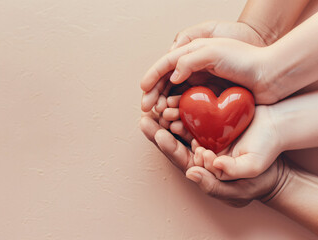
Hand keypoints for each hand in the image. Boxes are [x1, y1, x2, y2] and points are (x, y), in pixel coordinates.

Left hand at [139, 110, 287, 206]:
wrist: (275, 156)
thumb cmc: (259, 178)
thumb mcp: (239, 186)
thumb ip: (214, 183)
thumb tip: (191, 174)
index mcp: (201, 169)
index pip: (179, 158)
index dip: (166, 145)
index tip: (157, 132)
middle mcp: (199, 153)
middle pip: (174, 141)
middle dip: (159, 128)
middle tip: (146, 115)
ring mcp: (206, 138)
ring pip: (183, 126)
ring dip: (170, 115)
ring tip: (159, 104)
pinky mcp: (214, 125)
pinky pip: (197, 116)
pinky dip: (187, 107)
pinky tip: (178, 97)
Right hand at [141, 21, 275, 112]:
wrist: (270, 74)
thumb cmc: (245, 59)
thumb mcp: (214, 51)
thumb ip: (189, 60)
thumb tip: (172, 76)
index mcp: (193, 52)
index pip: (166, 64)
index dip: (152, 76)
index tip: (143, 89)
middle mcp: (195, 68)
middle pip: (167, 81)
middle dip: (154, 94)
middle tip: (146, 109)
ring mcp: (202, 83)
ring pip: (176, 95)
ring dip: (165, 105)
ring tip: (160, 115)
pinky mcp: (210, 97)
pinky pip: (189, 105)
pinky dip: (180, 112)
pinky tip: (175, 120)